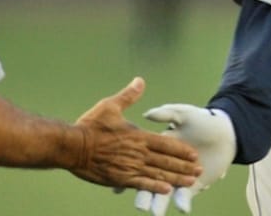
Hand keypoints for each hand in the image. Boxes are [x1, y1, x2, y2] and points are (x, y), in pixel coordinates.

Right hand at [69, 77, 202, 193]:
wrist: (71, 146)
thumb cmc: (90, 125)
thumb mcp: (110, 106)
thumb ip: (129, 96)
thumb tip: (140, 80)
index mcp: (138, 136)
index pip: (166, 143)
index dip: (181, 150)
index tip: (194, 154)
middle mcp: (137, 153)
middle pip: (166, 161)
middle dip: (184, 166)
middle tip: (199, 170)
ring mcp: (129, 167)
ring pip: (158, 174)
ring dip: (176, 178)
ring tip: (190, 181)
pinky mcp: (120, 179)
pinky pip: (141, 184)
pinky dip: (155, 187)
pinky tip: (167, 190)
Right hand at [134, 104, 237, 214]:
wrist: (227, 134)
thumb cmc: (203, 121)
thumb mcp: (184, 114)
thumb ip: (166, 113)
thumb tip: (147, 114)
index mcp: (160, 148)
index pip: (145, 159)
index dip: (133, 168)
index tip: (120, 180)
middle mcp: (165, 165)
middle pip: (151, 180)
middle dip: (144, 194)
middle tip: (138, 205)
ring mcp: (177, 178)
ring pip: (164, 192)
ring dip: (160, 203)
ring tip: (153, 213)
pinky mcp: (192, 186)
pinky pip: (184, 196)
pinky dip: (183, 201)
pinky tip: (183, 208)